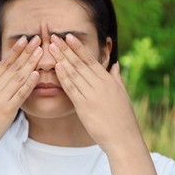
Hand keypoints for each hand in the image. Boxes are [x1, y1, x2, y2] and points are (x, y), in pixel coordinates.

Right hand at [0, 35, 41, 158]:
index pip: (4, 63)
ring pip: (18, 77)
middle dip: (26, 52)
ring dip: (31, 63)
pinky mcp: (6, 110)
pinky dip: (29, 83)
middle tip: (38, 39)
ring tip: (41, 51)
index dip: (15, 50)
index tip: (25, 39)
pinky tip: (37, 73)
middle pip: (13, 67)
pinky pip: (20, 94)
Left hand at [49, 34, 143, 156]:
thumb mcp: (122, 93)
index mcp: (108, 80)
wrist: (124, 138)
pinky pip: (72, 88)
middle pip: (79, 62)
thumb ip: (117, 77)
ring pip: (74, 72)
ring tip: (51, 47)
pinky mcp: (84, 106)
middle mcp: (99, 84)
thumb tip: (115, 64)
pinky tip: (56, 67)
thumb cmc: (123, 117)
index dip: (77, 47)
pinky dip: (64, 77)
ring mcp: (91, 94)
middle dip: (65, 48)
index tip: (68, 36)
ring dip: (61, 58)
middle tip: (54, 36)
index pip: (89, 59)